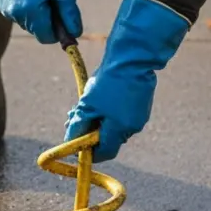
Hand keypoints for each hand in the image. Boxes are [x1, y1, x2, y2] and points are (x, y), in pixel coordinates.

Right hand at [0, 0, 81, 43]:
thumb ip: (69, 14)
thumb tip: (75, 33)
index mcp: (32, 12)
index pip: (47, 37)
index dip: (57, 32)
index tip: (62, 20)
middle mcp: (17, 15)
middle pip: (37, 31)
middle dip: (46, 21)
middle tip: (50, 1)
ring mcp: (7, 11)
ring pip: (28, 23)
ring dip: (35, 14)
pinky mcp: (1, 5)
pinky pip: (18, 15)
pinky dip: (25, 8)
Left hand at [64, 0, 189, 161]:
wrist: (133, 57)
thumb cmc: (109, 82)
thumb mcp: (87, 105)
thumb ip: (78, 126)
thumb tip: (69, 143)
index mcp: (121, 130)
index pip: (104, 153)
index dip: (89, 151)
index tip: (75, 143)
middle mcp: (133, 126)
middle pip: (107, 138)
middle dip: (88, 130)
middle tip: (72, 117)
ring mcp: (139, 115)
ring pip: (113, 125)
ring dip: (96, 118)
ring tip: (83, 102)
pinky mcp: (141, 104)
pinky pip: (121, 114)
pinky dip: (108, 110)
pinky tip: (98, 94)